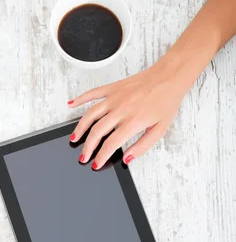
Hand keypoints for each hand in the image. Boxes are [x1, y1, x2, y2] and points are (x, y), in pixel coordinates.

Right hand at [68, 59, 187, 168]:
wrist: (169, 77)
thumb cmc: (166, 101)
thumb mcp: (160, 129)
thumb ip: (142, 146)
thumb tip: (127, 158)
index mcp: (133, 121)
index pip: (111, 144)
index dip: (101, 156)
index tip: (96, 163)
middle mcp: (121, 109)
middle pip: (97, 132)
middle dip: (88, 147)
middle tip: (83, 156)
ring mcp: (114, 97)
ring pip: (90, 115)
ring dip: (80, 128)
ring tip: (74, 138)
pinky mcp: (113, 88)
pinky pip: (92, 93)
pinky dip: (80, 99)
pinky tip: (72, 104)